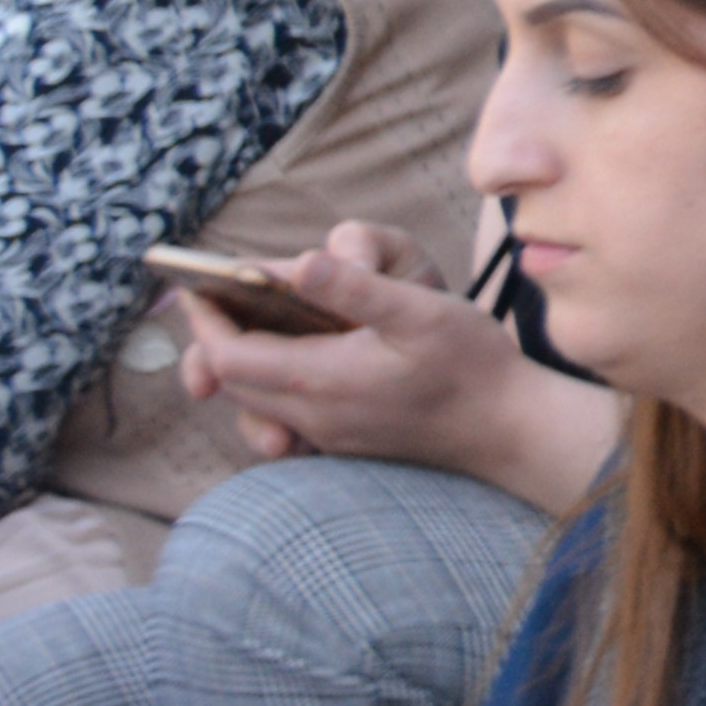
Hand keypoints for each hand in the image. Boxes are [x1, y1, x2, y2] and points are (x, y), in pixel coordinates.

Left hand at [180, 220, 628, 515]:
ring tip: (246, 322)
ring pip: (254, 403)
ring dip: (239, 364)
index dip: (205, 319)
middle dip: (212, 339)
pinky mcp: (344, 443)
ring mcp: (326, 436)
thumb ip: (356, 287)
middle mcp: (311, 416)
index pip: (226, 356)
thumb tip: (296, 263)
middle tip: (212, 296)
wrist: (507, 429)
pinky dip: (268, 386)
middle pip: (231, 382)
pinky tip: (295, 359)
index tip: (197, 285)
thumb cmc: (469, 364)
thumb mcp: (419, 310)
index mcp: (318, 379)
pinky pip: (283, 417)